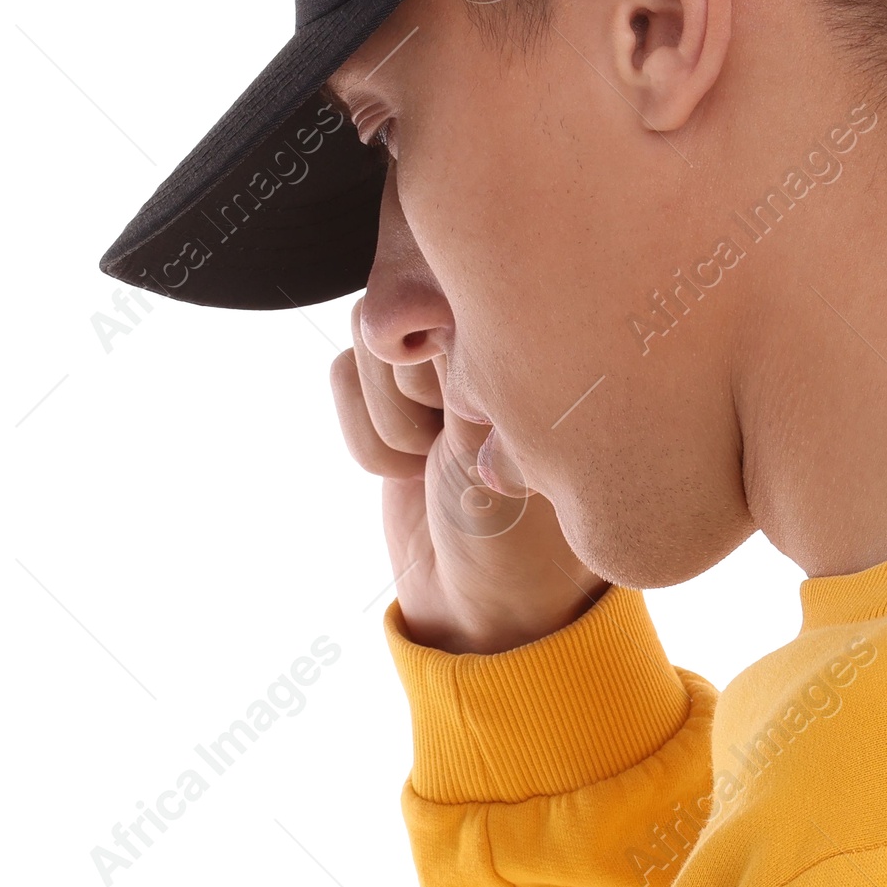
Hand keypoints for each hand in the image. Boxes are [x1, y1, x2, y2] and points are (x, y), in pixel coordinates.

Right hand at [330, 299, 609, 654]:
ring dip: (395, 420)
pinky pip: (341, 375)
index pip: (462, 285)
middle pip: (404, 300)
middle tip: (462, 440)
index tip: (472, 407)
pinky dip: (368, 436)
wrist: (483, 601)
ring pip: (367, 337)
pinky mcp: (392, 387)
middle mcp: (491, 330)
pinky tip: (413, 467)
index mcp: (545, 332)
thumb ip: (459, 360)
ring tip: (440, 461)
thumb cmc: (518, 525)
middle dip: (419, 387)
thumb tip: (412, 303)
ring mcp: (439, 354)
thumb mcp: (495, 439)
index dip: (451, 348)